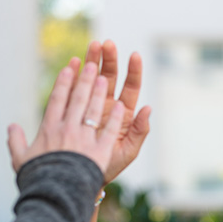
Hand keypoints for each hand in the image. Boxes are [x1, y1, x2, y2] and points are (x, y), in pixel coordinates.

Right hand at [7, 58, 126, 175]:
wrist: (54, 194)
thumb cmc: (37, 178)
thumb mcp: (21, 160)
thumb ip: (15, 141)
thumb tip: (10, 127)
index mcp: (49, 130)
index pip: (57, 100)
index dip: (64, 83)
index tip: (69, 68)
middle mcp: (67, 130)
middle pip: (78, 100)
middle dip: (85, 80)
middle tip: (92, 64)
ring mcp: (84, 139)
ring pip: (93, 111)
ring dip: (100, 93)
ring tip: (105, 78)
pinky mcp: (99, 152)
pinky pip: (109, 131)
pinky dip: (115, 118)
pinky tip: (122, 107)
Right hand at [85, 40, 151, 182]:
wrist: (83, 177)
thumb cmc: (110, 166)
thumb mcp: (129, 150)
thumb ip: (140, 130)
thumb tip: (149, 107)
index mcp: (124, 113)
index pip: (130, 87)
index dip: (134, 70)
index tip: (135, 55)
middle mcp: (108, 105)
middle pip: (111, 77)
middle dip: (110, 59)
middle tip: (106, 44)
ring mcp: (90, 106)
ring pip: (92, 78)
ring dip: (93, 61)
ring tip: (93, 45)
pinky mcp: (73, 110)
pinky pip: (74, 90)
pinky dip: (74, 76)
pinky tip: (74, 63)